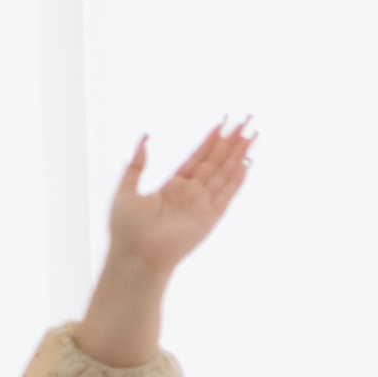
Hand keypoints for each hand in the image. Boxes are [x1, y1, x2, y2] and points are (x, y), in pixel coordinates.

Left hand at [105, 124, 253, 286]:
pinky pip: (227, 195)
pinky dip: (238, 179)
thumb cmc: (126, 230)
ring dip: (239, 154)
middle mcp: (192, 193)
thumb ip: (136, 165)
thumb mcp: (125, 190)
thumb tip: (145, 138)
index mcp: (174, 186)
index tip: (223, 122)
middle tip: (246, 120)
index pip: (198, 158)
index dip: (210, 140)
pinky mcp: (209, 218)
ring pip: (225, 173)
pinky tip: (248, 163)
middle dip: (231, 141)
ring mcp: (203, 205)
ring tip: (252, 135)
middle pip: (216, 161)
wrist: (134, 256)